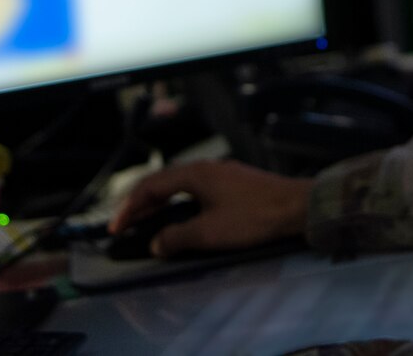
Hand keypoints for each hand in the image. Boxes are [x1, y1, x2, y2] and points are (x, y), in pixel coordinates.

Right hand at [107, 160, 313, 257]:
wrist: (296, 206)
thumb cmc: (252, 217)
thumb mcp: (209, 232)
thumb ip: (177, 238)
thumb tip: (156, 244)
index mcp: (195, 174)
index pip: (151, 186)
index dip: (130, 207)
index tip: (116, 227)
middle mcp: (206, 168)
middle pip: (164, 182)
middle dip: (142, 204)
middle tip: (126, 224)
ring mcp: (222, 173)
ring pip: (180, 186)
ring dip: (161, 204)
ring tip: (149, 222)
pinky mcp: (235, 183)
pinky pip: (196, 190)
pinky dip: (180, 204)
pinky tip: (183, 217)